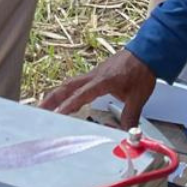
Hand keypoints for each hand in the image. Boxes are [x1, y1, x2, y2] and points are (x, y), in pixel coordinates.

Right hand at [40, 50, 158, 126]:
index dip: (68, 105)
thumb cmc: (141, 71)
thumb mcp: (138, 97)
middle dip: (51, 99)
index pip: (81, 95)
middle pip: (66, 87)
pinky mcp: (95, 74)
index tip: (57, 115)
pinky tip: (66, 100)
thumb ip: (130, 116)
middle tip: (39, 111)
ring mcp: (93, 74)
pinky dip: (66, 92)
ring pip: (69, 84)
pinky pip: (76, 83)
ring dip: (56, 95)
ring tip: (45, 107)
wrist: (147, 52)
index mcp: (102, 81)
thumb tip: (128, 134)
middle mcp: (93, 76)